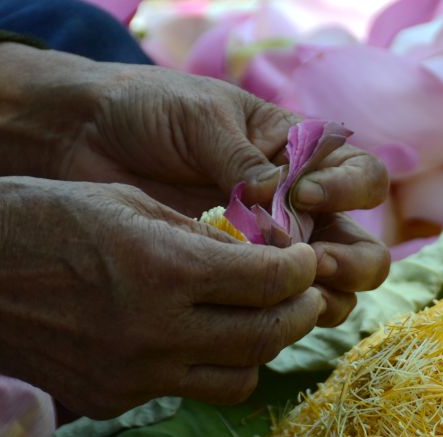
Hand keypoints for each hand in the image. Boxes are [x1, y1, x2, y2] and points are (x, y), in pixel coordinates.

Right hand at [0, 177, 324, 418]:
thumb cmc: (36, 217)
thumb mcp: (127, 202)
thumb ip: (199, 237)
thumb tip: (257, 255)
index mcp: (165, 269)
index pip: (271, 281)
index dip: (302, 270)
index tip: (307, 259)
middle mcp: (157, 332)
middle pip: (268, 338)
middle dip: (298, 313)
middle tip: (303, 294)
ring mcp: (135, 376)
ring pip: (237, 379)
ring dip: (258, 349)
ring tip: (254, 319)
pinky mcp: (113, 401)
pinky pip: (185, 390)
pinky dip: (202, 365)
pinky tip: (193, 336)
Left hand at [53, 63, 390, 326]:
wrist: (80, 139)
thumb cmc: (147, 112)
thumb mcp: (202, 121)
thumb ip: (245, 165)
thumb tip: (285, 218)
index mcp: (302, 157)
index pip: (363, 178)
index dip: (349, 191)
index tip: (308, 195)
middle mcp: (299, 211)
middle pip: (361, 251)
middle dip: (350, 263)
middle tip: (315, 265)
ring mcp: (269, 254)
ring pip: (329, 293)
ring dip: (322, 298)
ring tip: (285, 294)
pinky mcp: (233, 287)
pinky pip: (271, 313)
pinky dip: (272, 319)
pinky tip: (245, 311)